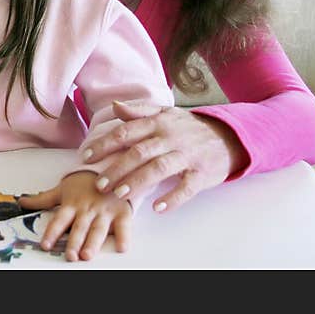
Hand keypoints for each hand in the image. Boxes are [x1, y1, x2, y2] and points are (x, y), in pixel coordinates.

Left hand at [18, 171, 131, 260]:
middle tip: (70, 256)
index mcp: (72, 204)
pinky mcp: (122, 212)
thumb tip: (21, 202)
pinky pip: (124, 225)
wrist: (110, 166)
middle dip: (74, 242)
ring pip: (98, 229)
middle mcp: (87, 209)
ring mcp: (104, 211)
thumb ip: (42, 199)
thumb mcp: (63, 189)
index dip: (52, 233)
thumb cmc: (84, 182)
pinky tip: (122, 247)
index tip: (45, 245)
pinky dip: (124, 236)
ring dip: (93, 242)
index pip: (59, 220)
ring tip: (87, 255)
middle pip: (79, 228)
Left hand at [84, 101, 247, 212]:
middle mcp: (171, 137)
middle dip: (117, 168)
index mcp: (158, 123)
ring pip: (159, 168)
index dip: (104, 144)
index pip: (126, 132)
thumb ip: (139, 111)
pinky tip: (158, 207)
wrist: (228, 136)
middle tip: (99, 184)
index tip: (86, 157)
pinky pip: (187, 187)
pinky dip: (172, 197)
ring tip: (119, 195)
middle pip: (139, 152)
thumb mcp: (165, 114)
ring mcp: (187, 155)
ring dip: (138, 182)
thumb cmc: (188, 127)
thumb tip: (114, 106)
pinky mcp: (202, 174)